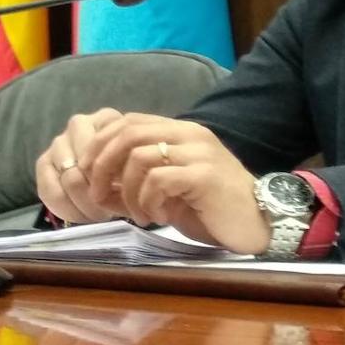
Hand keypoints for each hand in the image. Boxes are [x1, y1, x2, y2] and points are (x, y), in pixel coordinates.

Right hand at [35, 107, 128, 223]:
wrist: (113, 177)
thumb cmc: (129, 170)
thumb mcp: (136, 165)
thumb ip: (130, 169)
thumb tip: (122, 186)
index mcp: (105, 119)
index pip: (105, 150)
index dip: (113, 178)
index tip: (122, 197)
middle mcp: (78, 124)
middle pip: (89, 163)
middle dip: (97, 195)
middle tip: (108, 212)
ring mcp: (58, 142)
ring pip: (68, 179)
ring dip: (83, 204)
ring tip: (97, 216)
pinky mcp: (43, 162)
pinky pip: (48, 190)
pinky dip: (65, 209)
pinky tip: (80, 216)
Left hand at [78, 114, 271, 255]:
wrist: (257, 223)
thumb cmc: (211, 208)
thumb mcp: (169, 189)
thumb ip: (138, 180)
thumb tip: (98, 185)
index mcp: (181, 132)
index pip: (129, 121)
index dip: (100, 143)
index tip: (86, 172)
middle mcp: (190, 135)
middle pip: (129, 132)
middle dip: (102, 164)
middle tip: (97, 193)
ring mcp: (199, 153)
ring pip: (139, 157)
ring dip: (127, 191)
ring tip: (137, 214)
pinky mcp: (204, 175)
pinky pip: (158, 180)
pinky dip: (148, 202)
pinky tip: (158, 217)